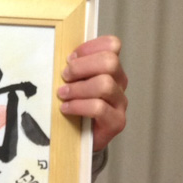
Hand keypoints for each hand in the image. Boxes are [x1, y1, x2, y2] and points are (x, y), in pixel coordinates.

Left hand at [58, 34, 127, 151]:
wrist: (81, 137)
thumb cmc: (76, 104)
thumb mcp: (72, 81)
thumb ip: (72, 67)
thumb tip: (62, 58)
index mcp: (110, 67)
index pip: (112, 45)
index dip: (89, 48)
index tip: (70, 58)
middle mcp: (119, 82)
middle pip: (110, 62)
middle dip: (82, 67)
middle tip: (65, 76)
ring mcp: (120, 102)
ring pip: (105, 84)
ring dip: (78, 88)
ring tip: (62, 94)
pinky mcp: (117, 121)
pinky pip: (99, 108)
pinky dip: (78, 106)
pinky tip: (66, 109)